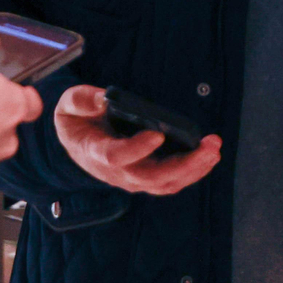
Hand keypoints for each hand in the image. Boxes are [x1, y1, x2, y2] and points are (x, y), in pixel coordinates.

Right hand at [52, 85, 221, 195]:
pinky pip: (170, 181)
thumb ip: (82, 100)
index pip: (116, 157)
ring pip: (165, 183)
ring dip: (193, 169)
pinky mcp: (145, 176)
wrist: (77, 140)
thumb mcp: (68, 104)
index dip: (137, 148)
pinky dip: (192, 171)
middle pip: (151, 177)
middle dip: (184, 165)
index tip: (157, 134)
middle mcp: (116, 172)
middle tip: (208, 147)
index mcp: (95, 152)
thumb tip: (105, 99)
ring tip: (213, 150)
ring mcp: (131, 178)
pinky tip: (208, 155)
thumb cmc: (76, 119)